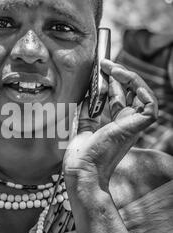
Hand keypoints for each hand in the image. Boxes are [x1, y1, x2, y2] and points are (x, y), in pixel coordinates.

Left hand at [63, 59, 157, 193]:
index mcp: (116, 125)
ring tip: (113, 68)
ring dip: (130, 78)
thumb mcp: (84, 125)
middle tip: (105, 63)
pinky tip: (124, 80)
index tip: (101, 68)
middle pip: (133, 92)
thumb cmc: (82, 155)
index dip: (113, 81)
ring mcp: (134, 126)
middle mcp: (128, 124)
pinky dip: (142, 91)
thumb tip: (89, 94)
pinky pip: (150, 105)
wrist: (82, 170)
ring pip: (144, 95)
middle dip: (121, 75)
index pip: (121, 97)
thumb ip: (88, 111)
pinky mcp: (138, 127)